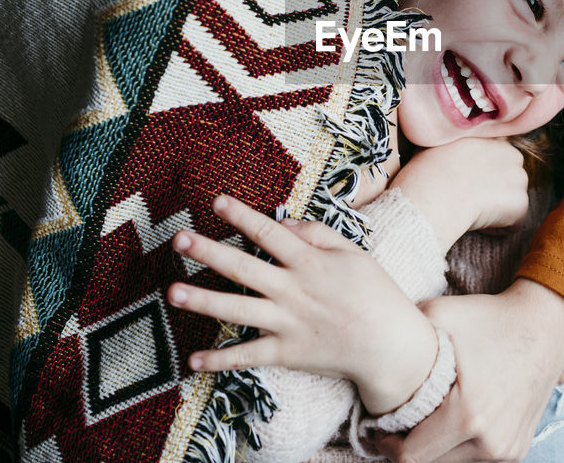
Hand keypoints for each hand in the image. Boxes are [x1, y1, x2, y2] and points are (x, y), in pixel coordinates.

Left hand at [167, 195, 437, 414]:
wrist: (391, 345)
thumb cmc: (375, 293)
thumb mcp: (354, 252)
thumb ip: (318, 234)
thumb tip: (283, 223)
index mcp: (311, 262)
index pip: (269, 233)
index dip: (242, 216)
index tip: (216, 202)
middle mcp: (294, 291)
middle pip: (244, 268)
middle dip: (209, 252)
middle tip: (179, 239)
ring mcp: (288, 324)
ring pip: (238, 311)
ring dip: (203, 301)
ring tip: (172, 292)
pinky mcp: (287, 353)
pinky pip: (248, 356)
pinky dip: (220, 360)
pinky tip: (192, 360)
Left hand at [375, 279, 563, 462]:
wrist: (546, 324)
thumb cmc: (490, 318)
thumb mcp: (440, 315)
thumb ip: (400, 333)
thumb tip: (366, 344)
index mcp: (468, 416)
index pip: (409, 457)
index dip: (385, 444)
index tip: (377, 425)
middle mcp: (490, 443)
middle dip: (406, 448)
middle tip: (394, 424)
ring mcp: (507, 450)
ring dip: (432, 450)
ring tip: (423, 421)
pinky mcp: (517, 449)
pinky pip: (473, 460)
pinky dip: (456, 448)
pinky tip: (448, 422)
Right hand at [391, 138, 527, 249]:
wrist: (435, 192)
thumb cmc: (429, 168)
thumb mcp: (441, 141)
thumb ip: (457, 141)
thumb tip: (451, 148)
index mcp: (494, 137)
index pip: (497, 155)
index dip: (483, 169)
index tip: (468, 179)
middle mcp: (513, 155)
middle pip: (509, 175)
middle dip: (494, 188)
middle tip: (469, 196)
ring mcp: (520, 180)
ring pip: (512, 197)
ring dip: (497, 206)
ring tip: (471, 208)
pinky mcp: (521, 204)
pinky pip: (514, 221)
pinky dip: (499, 227)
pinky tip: (478, 221)